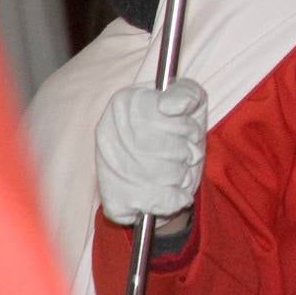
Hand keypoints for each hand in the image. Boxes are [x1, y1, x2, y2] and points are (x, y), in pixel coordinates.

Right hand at [96, 78, 207, 225]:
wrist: (162, 166)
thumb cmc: (176, 127)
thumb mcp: (188, 99)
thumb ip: (186, 93)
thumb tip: (174, 107)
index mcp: (124, 102)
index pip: (165, 115)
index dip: (185, 126)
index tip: (187, 129)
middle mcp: (108, 134)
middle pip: (169, 148)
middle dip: (186, 151)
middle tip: (184, 151)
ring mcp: (108, 169)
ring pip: (168, 175)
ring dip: (184, 172)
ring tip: (177, 167)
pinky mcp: (115, 201)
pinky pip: (159, 202)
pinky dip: (176, 198)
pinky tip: (174, 190)